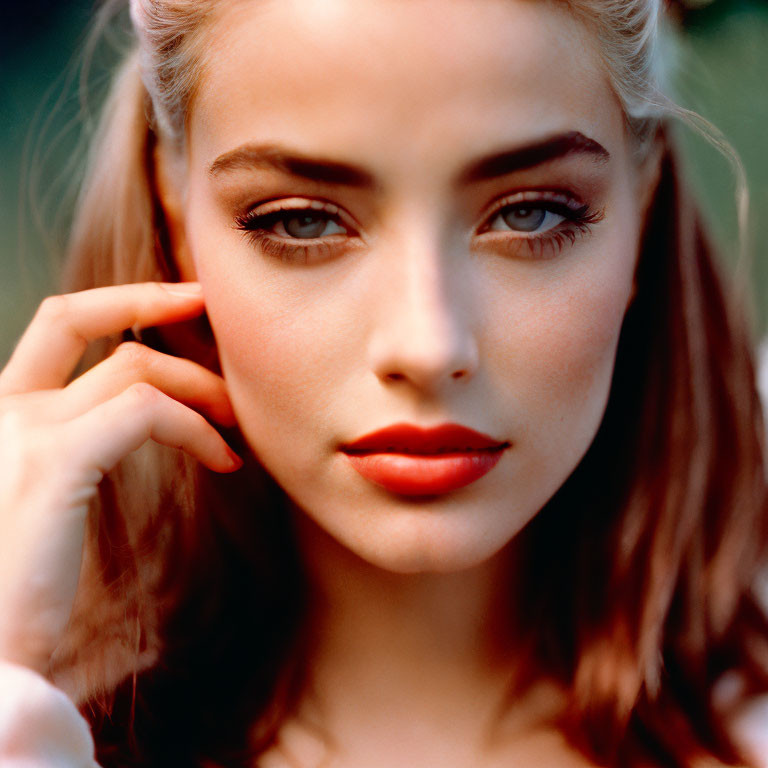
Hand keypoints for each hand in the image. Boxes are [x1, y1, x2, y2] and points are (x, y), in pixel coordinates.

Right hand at [0, 282, 240, 676]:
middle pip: (80, 318)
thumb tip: (150, 420)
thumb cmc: (23, 592)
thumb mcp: (50, 502)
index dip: (122, 299)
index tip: (186, 298)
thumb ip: (84, 449)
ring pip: (133, 367)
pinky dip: (196, 429)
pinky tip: (225, 461)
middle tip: (221, 326)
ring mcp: (21, 430)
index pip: (58, 325)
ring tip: (235, 424)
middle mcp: (2, 410)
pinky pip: (146, 412)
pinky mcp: (52, 463)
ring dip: (199, 387)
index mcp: (2, 415)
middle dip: (156, 302)